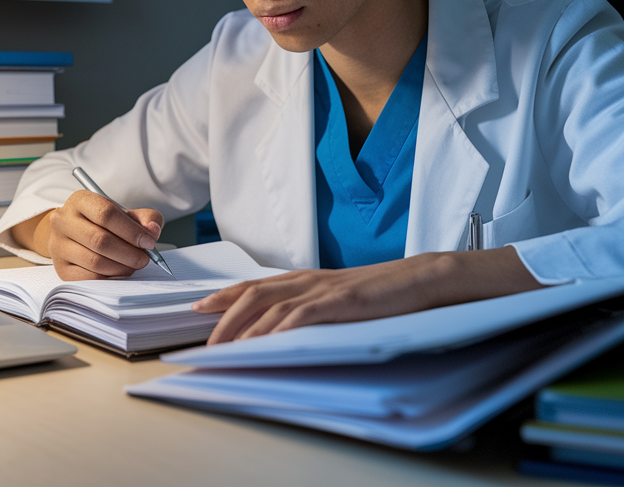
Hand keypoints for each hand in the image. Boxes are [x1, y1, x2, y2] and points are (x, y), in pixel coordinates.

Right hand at [24, 191, 162, 279]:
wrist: (77, 236)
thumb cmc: (106, 224)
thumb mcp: (126, 214)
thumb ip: (144, 218)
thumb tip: (152, 231)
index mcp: (80, 201)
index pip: (106, 214)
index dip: (131, 230)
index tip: (149, 242)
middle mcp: (63, 221)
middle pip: (99, 240)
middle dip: (129, 253)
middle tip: (144, 259)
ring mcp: (58, 245)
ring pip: (94, 261)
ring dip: (121, 267)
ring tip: (133, 266)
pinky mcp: (61, 268)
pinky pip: (89, 278)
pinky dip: (110, 278)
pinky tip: (119, 273)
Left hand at [192, 247, 542, 343]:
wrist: (424, 277)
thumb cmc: (385, 290)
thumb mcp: (341, 297)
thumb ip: (314, 307)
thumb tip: (287, 327)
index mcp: (307, 278)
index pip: (256, 285)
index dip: (225, 296)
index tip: (199, 308)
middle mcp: (309, 279)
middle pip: (253, 294)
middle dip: (223, 313)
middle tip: (201, 331)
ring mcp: (324, 289)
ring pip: (270, 305)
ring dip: (242, 325)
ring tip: (223, 344)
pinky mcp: (342, 301)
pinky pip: (302, 315)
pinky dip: (279, 328)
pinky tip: (264, 341)